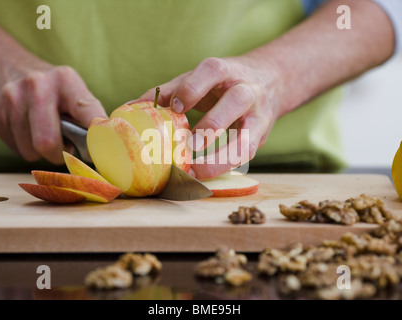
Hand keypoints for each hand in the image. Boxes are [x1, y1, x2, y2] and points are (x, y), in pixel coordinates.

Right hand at [0, 52, 106, 163]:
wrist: (2, 63)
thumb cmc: (48, 86)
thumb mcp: (71, 88)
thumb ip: (87, 114)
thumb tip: (102, 146)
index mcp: (66, 80)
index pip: (88, 114)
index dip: (97, 138)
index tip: (101, 151)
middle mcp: (37, 86)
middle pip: (48, 143)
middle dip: (59, 154)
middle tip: (64, 148)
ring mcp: (12, 98)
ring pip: (31, 151)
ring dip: (41, 151)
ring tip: (43, 133)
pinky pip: (16, 148)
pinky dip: (24, 146)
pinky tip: (26, 129)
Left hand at [137, 56, 280, 179]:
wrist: (270, 81)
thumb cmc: (223, 82)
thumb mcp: (199, 79)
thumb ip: (169, 90)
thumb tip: (131, 106)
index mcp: (226, 70)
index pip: (212, 71)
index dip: (192, 88)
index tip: (175, 108)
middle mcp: (247, 90)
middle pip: (236, 101)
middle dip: (213, 124)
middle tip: (190, 145)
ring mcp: (259, 115)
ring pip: (248, 138)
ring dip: (223, 158)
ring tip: (198, 172)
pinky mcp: (262, 136)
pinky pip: (247, 155)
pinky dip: (227, 167)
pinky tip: (206, 174)